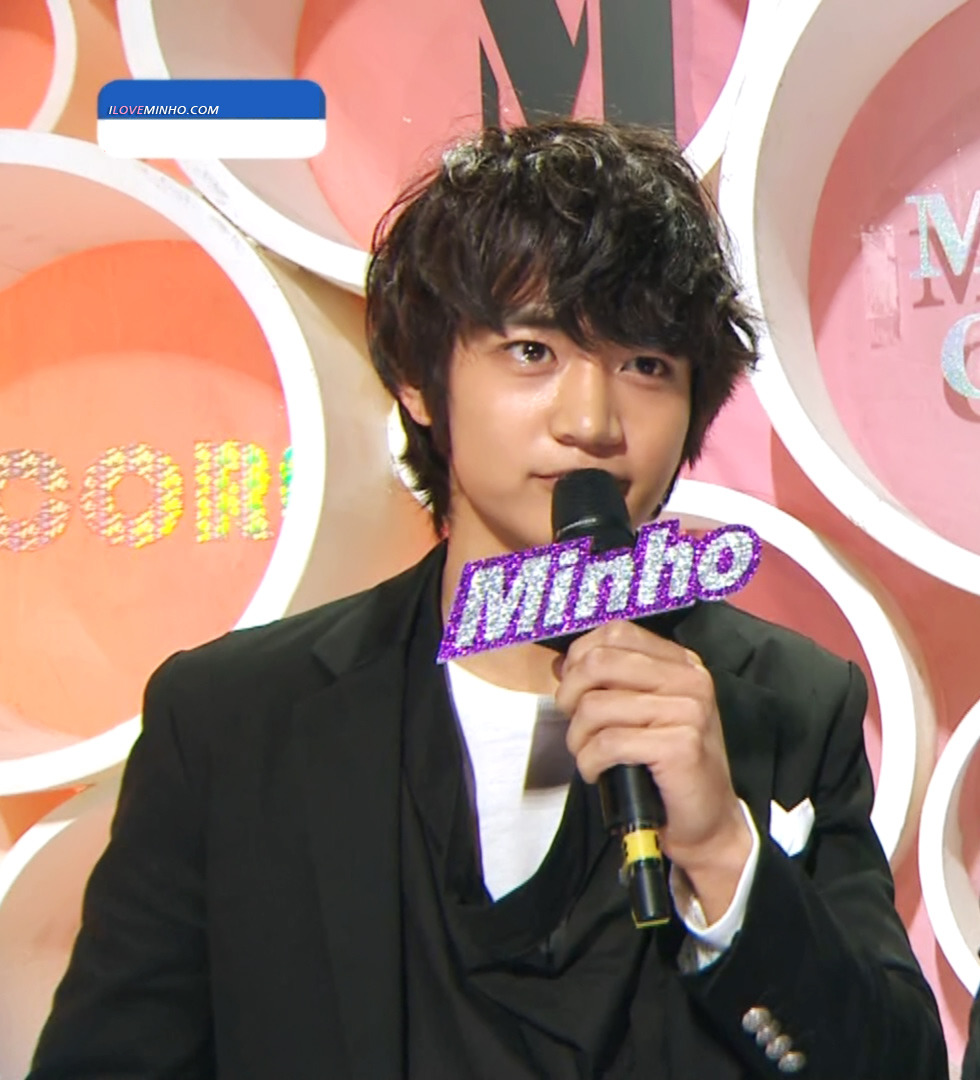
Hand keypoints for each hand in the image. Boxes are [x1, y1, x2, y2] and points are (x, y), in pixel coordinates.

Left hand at [555, 619, 752, 920]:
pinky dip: (589, 761)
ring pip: (597, 706)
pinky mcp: (680, 746)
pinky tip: (596, 772)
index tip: (573, 688)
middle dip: (570, 695)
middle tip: (574, 723)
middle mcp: (689, 679)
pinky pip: (608, 743)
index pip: (616, 633)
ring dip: (577, 737)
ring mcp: (689, 711)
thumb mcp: (642, 712)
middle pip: (600, 662)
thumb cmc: (668, 767)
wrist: (707, 822)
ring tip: (587, 754)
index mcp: (681, 663)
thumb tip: (561, 664)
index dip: (580, 657)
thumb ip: (610, 681)